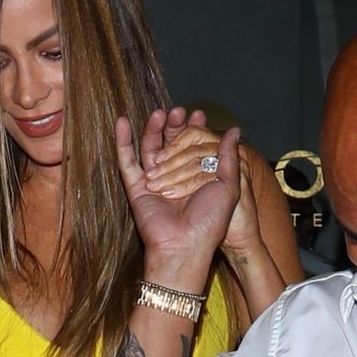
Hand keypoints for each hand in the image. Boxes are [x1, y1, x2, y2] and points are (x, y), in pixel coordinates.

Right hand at [115, 109, 240, 286]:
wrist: (185, 245)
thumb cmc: (210, 221)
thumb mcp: (228, 186)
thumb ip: (229, 157)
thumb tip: (234, 130)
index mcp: (194, 178)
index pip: (191, 146)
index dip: (194, 129)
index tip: (199, 114)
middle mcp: (173, 178)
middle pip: (170, 144)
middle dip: (174, 127)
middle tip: (179, 111)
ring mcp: (152, 182)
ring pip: (149, 149)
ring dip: (153, 129)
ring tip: (160, 113)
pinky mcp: (135, 188)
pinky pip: (126, 162)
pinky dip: (122, 141)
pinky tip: (121, 121)